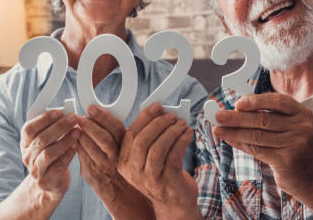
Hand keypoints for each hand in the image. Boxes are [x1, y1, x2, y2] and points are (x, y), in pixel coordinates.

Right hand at [20, 110, 80, 198]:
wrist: (51, 184)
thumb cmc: (52, 157)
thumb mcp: (48, 142)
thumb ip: (52, 128)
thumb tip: (66, 113)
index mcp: (25, 143)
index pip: (29, 129)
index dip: (43, 119)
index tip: (59, 112)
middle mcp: (27, 156)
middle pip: (41, 139)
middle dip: (59, 126)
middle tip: (73, 118)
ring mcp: (35, 170)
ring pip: (49, 152)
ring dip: (65, 140)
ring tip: (77, 131)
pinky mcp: (46, 180)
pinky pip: (58, 165)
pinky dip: (68, 154)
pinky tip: (76, 146)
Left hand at [77, 105, 126, 201]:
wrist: (117, 188)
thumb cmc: (116, 161)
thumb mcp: (120, 144)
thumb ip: (111, 130)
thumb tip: (94, 112)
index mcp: (126, 144)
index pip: (116, 127)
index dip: (103, 116)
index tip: (91, 108)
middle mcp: (117, 156)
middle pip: (104, 138)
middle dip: (90, 125)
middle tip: (80, 118)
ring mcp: (104, 166)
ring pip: (91, 147)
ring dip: (81, 135)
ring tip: (76, 128)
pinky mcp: (91, 173)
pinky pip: (82, 156)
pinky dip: (77, 145)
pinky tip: (75, 140)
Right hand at [117, 103, 199, 219]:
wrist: (174, 204)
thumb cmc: (163, 175)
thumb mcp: (149, 157)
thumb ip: (149, 138)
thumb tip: (160, 112)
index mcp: (124, 162)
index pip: (130, 135)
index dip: (144, 118)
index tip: (157, 106)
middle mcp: (133, 172)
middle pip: (142, 140)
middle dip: (158, 123)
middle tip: (172, 115)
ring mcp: (149, 179)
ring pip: (157, 148)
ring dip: (172, 132)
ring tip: (182, 124)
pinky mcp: (166, 182)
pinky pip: (173, 155)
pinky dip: (182, 141)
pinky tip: (188, 134)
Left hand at [214, 93, 312, 197]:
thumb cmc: (293, 147)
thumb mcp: (287, 128)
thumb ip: (265, 117)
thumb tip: (233, 111)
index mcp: (302, 113)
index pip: (278, 101)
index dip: (256, 101)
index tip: (237, 103)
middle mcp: (302, 127)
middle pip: (263, 120)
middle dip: (236, 118)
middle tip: (217, 116)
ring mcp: (296, 144)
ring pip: (257, 136)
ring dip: (233, 132)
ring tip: (217, 129)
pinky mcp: (287, 161)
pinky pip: (257, 150)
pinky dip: (240, 144)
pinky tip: (229, 140)